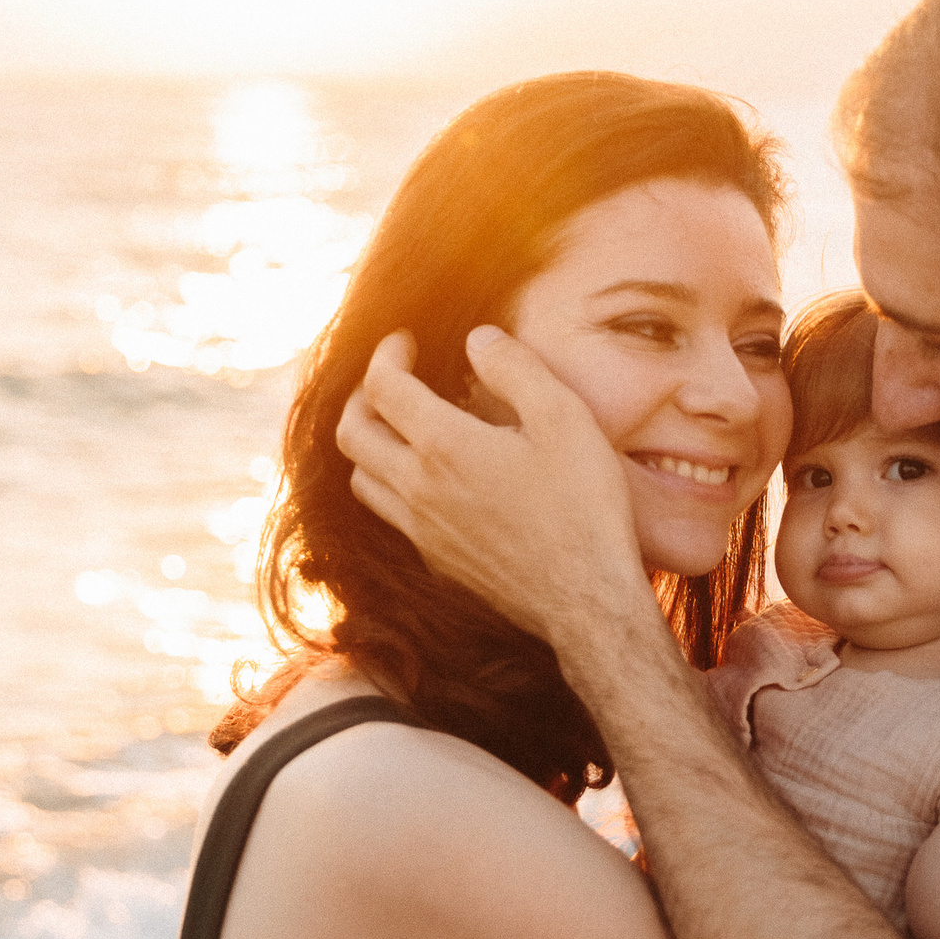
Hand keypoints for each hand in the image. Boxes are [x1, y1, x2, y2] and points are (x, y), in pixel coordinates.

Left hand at [336, 326, 647, 639]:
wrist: (588, 600)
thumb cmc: (583, 506)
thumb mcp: (565, 418)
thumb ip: (515, 368)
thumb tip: (478, 339)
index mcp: (444, 446)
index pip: (383, 386)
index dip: (387, 354)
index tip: (406, 341)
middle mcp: (418, 489)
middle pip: (352, 433)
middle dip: (362, 396)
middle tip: (392, 379)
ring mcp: (423, 532)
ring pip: (363, 479)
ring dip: (369, 444)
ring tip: (400, 427)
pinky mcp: (438, 562)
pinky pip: (391, 517)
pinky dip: (392, 486)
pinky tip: (429, 481)